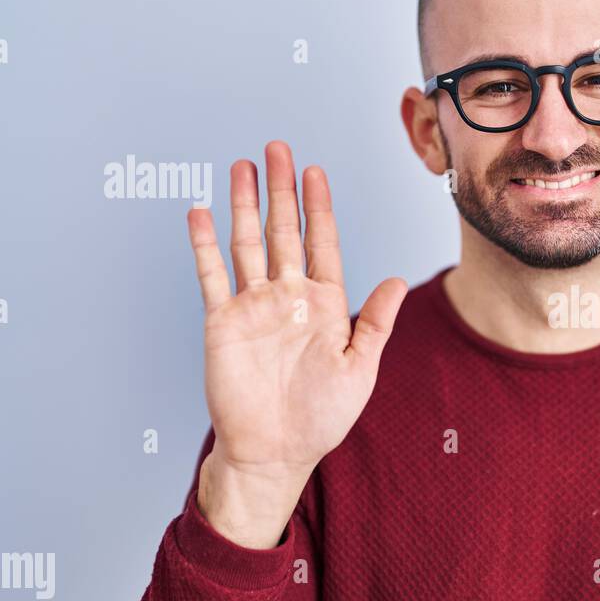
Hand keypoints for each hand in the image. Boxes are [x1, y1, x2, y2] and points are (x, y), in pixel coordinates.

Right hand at [186, 141, 406, 547]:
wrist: (276, 452)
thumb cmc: (321, 417)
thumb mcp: (360, 369)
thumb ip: (375, 323)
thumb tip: (398, 281)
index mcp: (326, 304)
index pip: (323, 243)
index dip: (319, 208)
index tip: (316, 172)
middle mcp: (289, 298)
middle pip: (285, 232)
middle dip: (283, 190)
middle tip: (278, 148)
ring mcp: (254, 307)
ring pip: (248, 243)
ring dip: (244, 205)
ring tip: (242, 167)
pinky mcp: (223, 322)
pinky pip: (213, 276)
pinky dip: (205, 245)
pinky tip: (201, 213)